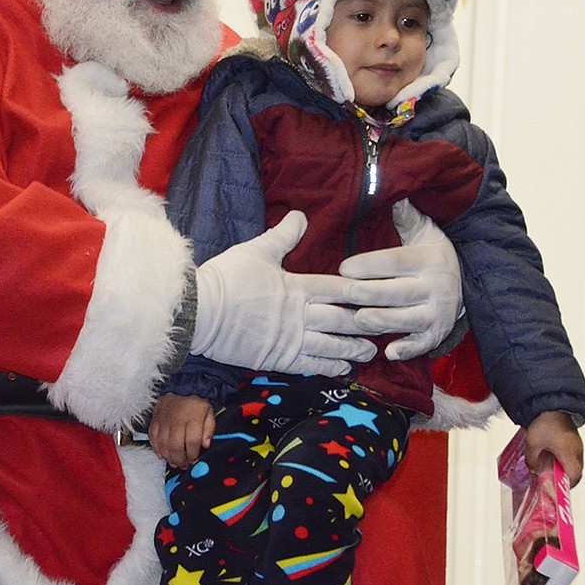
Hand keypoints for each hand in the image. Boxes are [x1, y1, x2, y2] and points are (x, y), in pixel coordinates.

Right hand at [148, 394, 215, 468]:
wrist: (180, 388)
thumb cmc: (196, 405)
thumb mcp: (209, 413)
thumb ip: (210, 429)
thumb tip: (206, 444)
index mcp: (193, 416)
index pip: (192, 441)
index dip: (193, 454)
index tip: (194, 459)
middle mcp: (177, 418)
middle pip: (176, 446)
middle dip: (180, 460)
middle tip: (183, 465)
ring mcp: (164, 419)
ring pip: (163, 444)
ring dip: (169, 457)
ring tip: (174, 462)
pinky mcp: (155, 420)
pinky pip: (152, 438)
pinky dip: (156, 448)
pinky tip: (162, 454)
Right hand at [193, 211, 376, 375]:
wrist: (199, 312)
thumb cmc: (226, 278)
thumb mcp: (255, 250)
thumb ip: (282, 236)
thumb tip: (300, 215)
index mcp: (297, 286)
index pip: (337, 289)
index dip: (359, 291)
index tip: (379, 294)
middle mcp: (299, 315)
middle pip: (341, 320)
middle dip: (364, 324)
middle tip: (385, 326)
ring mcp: (290, 340)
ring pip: (331, 346)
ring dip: (353, 349)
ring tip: (372, 352)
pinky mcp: (278, 358)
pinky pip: (310, 365)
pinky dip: (329, 367)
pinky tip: (343, 369)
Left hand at [341, 199, 462, 360]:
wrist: (464, 282)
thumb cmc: (430, 253)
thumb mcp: (423, 231)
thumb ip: (405, 216)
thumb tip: (394, 194)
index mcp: (429, 259)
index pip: (396, 261)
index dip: (369, 264)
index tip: (343, 267)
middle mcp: (437, 287)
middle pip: (398, 293)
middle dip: (370, 294)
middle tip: (345, 294)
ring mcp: (438, 313)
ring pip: (407, 319)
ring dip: (382, 321)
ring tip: (358, 320)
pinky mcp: (437, 334)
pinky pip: (422, 345)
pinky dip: (407, 350)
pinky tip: (389, 353)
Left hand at [524, 410, 583, 486]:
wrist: (548, 401)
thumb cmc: (544, 421)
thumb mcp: (533, 444)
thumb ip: (533, 460)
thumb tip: (533, 469)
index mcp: (570, 455)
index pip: (574, 478)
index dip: (565, 485)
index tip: (555, 487)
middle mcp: (577, 450)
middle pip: (575, 470)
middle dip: (562, 476)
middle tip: (550, 477)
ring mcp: (576, 442)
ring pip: (573, 460)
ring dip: (562, 465)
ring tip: (548, 464)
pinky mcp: (572, 436)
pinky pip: (570, 451)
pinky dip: (561, 455)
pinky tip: (549, 452)